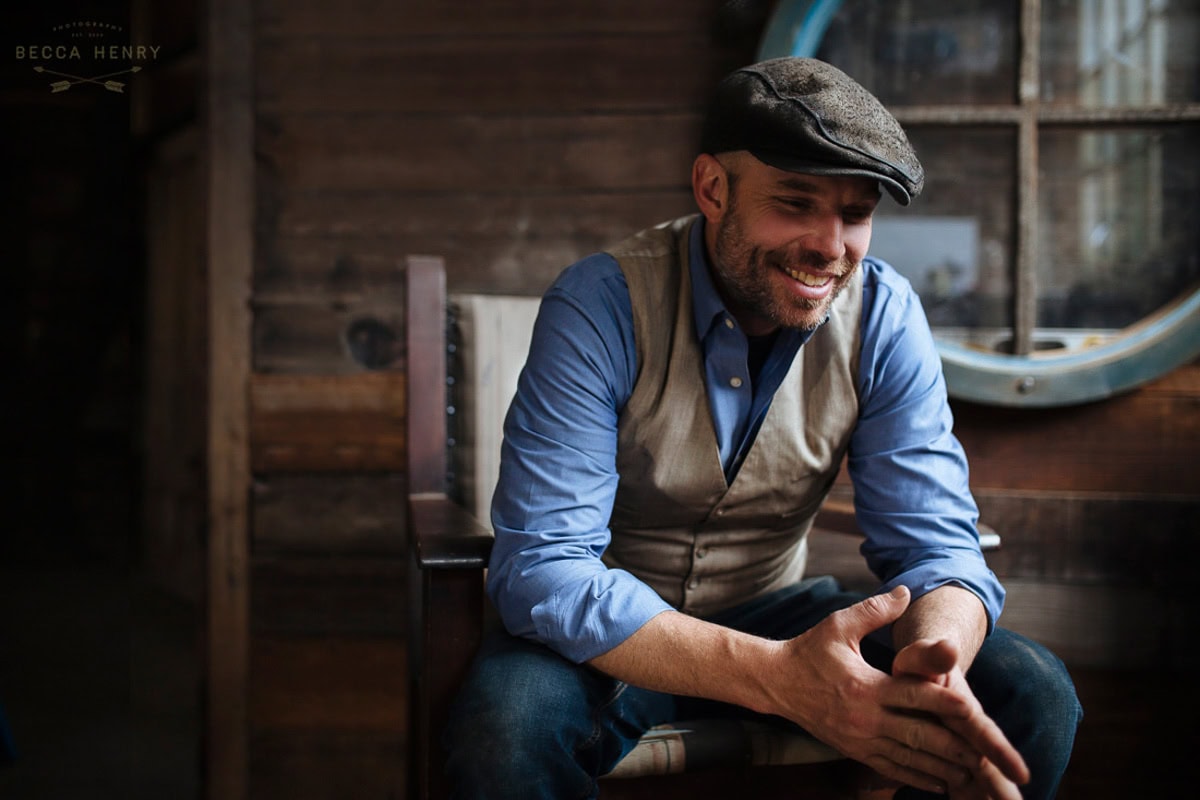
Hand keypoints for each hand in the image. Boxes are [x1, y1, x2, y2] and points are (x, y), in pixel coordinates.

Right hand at [774, 587, 1013, 794]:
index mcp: (864, 686)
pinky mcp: (854, 750)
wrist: (775, 682)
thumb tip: (906, 593)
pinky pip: (892, 768)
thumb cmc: (809, 651)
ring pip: (908, 758)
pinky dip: (918, 777)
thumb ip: (875, 609)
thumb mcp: (838, 624)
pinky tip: (941, 783)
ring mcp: (859, 738)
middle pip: (917, 735)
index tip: (969, 707)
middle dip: (952, 746)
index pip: (911, 695)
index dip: (941, 701)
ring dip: (941, 768)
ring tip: (971, 773)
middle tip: (983, 753)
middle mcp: (864, 717)